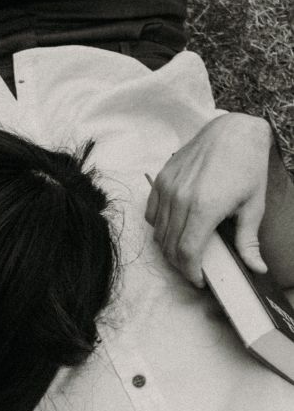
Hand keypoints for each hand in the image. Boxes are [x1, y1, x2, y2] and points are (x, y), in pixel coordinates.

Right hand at [145, 113, 274, 285]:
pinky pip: (152, 214)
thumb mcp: (254, 205)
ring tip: (184, 249)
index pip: (187, 253)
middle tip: (194, 267)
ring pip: (159, 233)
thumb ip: (248, 241)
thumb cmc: (247, 165)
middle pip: (170, 247)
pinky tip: (175, 226)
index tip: (198, 280)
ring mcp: (168, 188)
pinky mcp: (162, 180)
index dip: (190, 273)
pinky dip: (160, 226)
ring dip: (169, 247)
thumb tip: (257, 268)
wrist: (233, 130)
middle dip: (181, 264)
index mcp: (205, 208)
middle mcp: (181, 199)